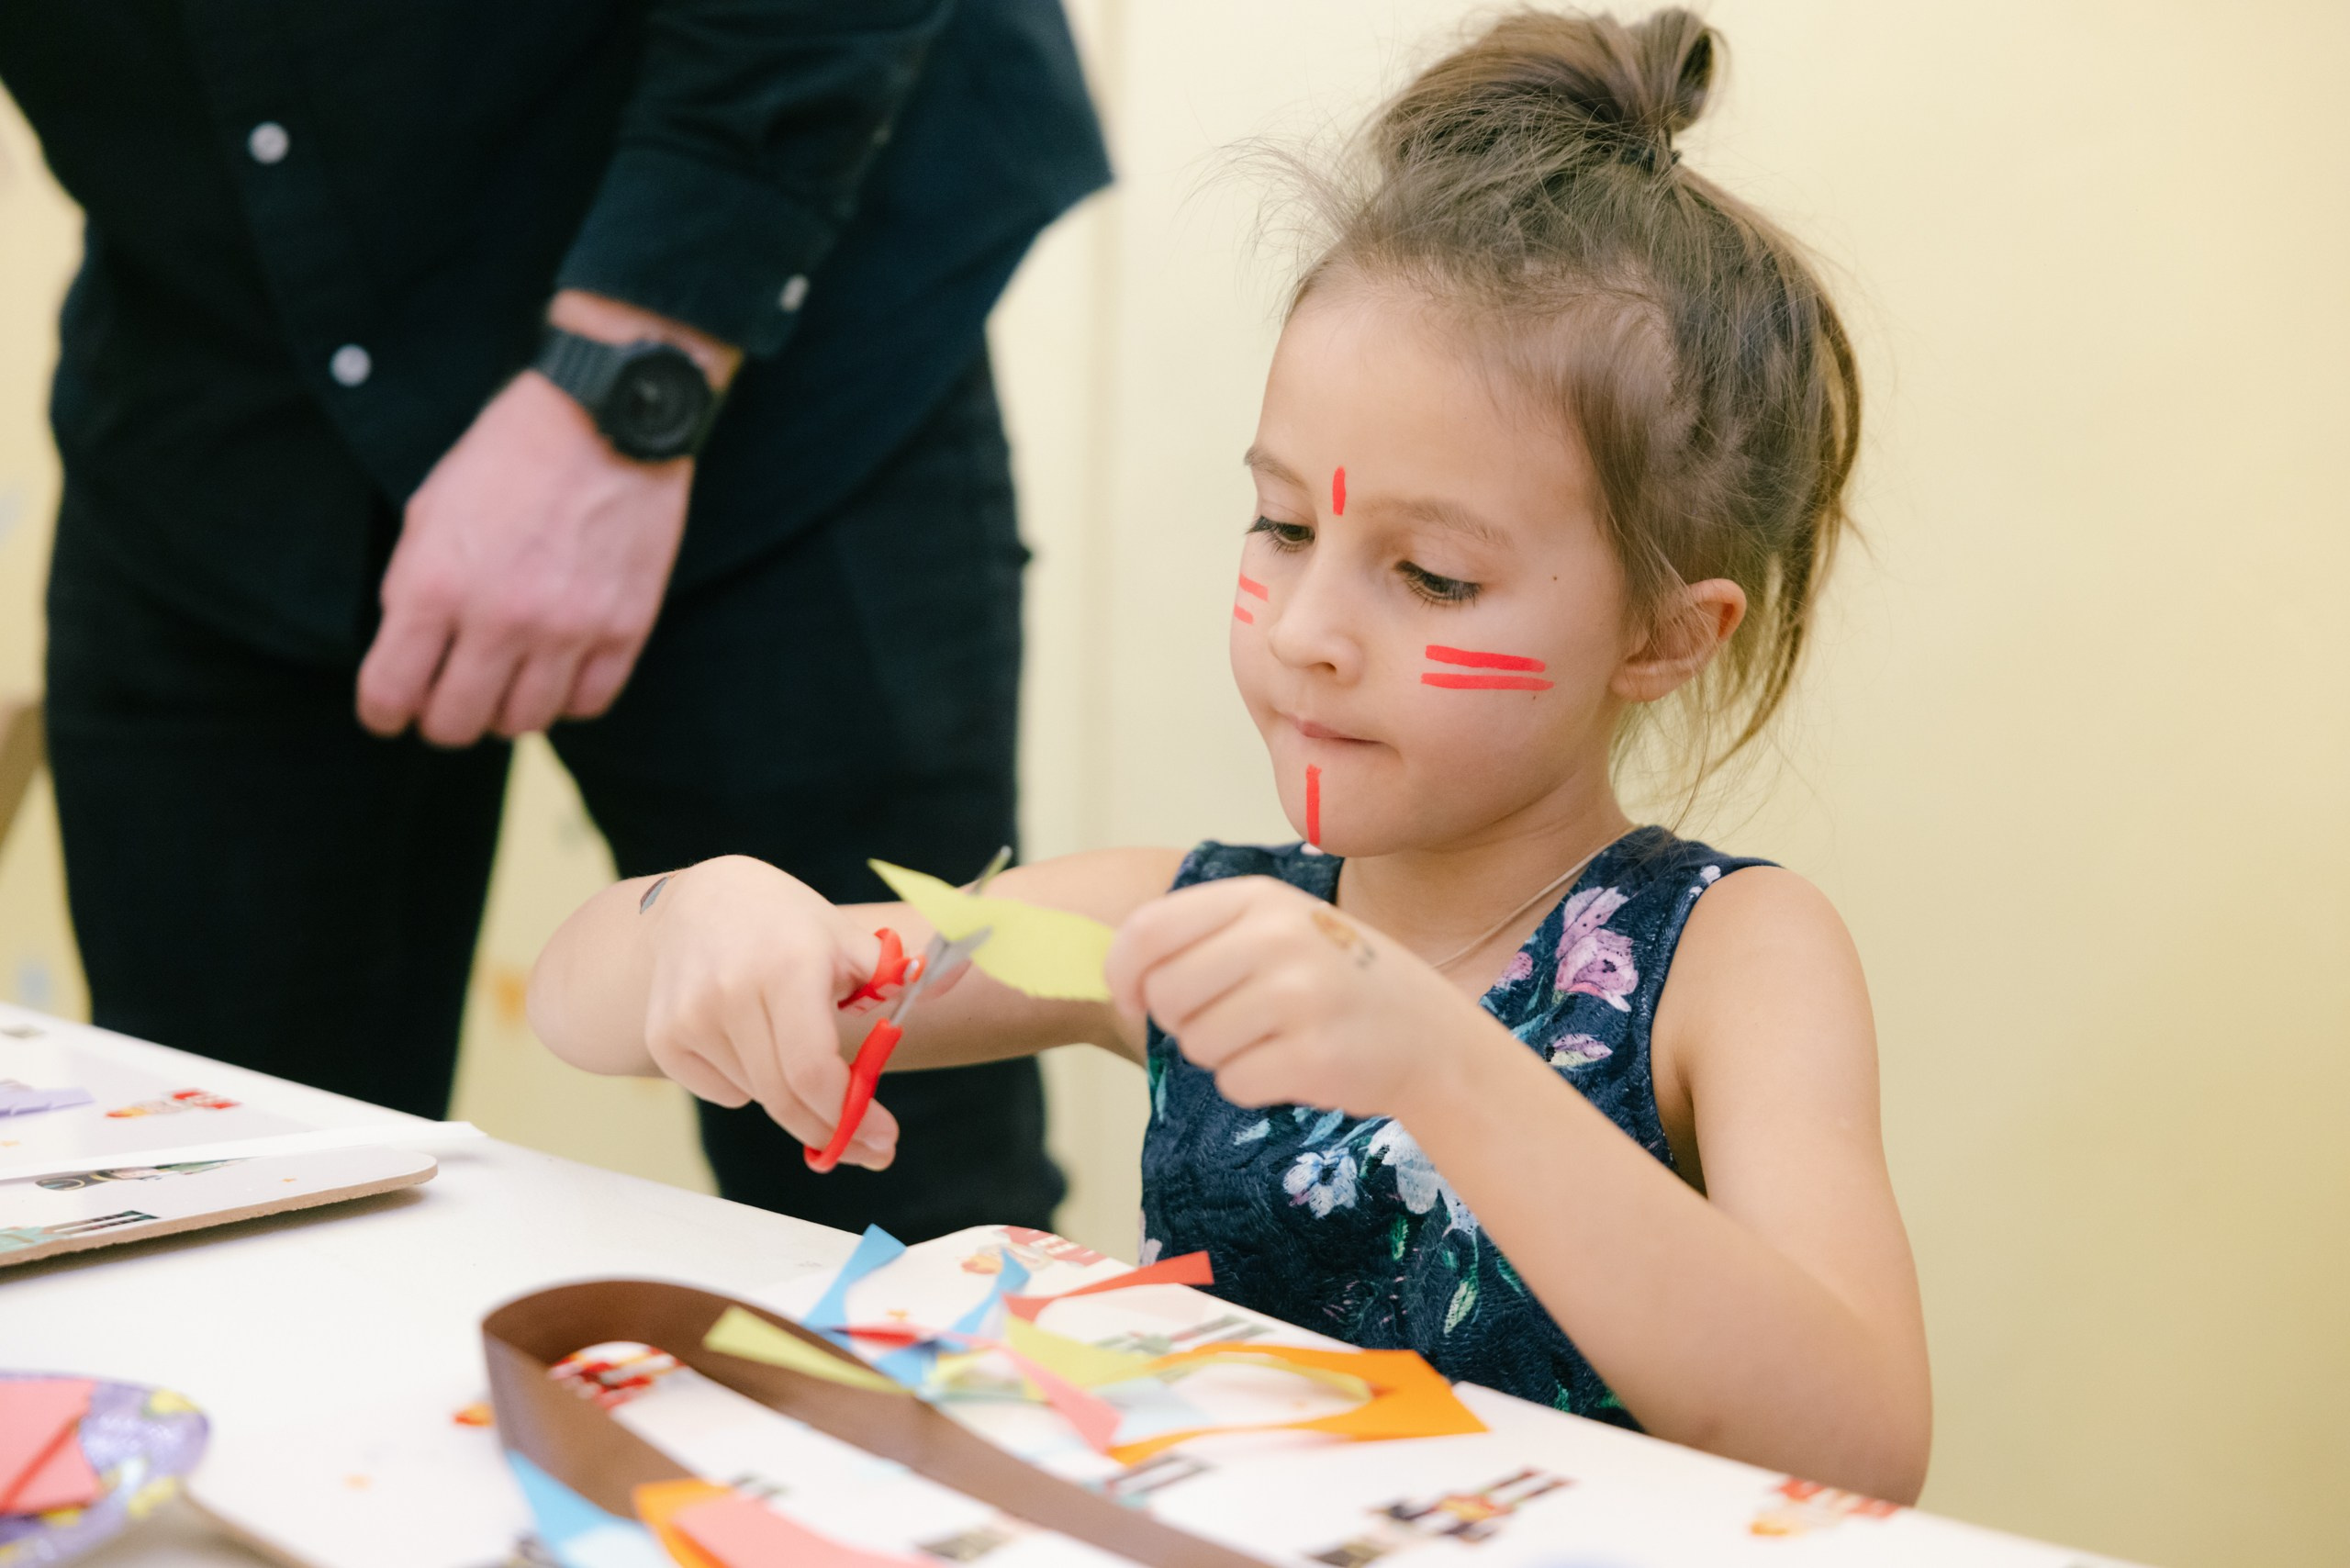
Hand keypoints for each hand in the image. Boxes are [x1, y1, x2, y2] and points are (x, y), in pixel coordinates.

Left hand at [356, 291, 739, 745]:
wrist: (605, 417)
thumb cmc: (509, 456)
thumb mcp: (430, 511)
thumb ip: (412, 588)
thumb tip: (409, 657)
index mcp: (435, 584)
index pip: (390, 694)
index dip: (382, 714)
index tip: (388, 714)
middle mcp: (500, 617)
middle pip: (455, 725)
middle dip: (441, 718)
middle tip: (449, 697)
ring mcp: (568, 629)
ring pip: (523, 722)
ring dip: (506, 709)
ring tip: (508, 678)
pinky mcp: (624, 628)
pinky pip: (588, 704)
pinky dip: (566, 698)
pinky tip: (558, 668)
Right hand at [638, 857, 902, 1168]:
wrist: (699, 903)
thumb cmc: (786, 924)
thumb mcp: (845, 939)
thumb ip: (892, 975)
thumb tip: (948, 983)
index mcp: (785, 965)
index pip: (813, 1070)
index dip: (851, 1115)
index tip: (884, 1140)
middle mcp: (730, 992)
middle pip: (786, 1098)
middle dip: (834, 1132)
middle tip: (867, 1149)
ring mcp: (689, 1018)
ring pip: (758, 1098)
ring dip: (792, 1098)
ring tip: (798, 1053)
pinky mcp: (664, 1038)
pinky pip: (723, 1093)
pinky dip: (750, 1085)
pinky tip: (753, 1042)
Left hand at [1106, 876, 1497, 1116]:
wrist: (1431, 1037)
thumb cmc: (1337, 981)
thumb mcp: (1280, 928)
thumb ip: (1205, 936)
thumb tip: (1118, 973)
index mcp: (1260, 898)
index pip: (1147, 931)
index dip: (1123, 973)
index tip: (1134, 998)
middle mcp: (1277, 938)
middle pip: (1165, 994)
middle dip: (1183, 1021)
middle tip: (1234, 1020)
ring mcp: (1298, 996)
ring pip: (1197, 1045)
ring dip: (1225, 1054)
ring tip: (1278, 1037)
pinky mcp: (1312, 1055)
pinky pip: (1234, 1083)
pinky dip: (1256, 1084)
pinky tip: (1299, 1063)